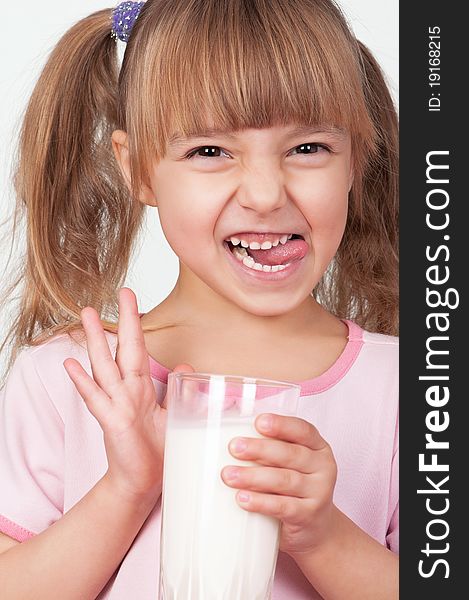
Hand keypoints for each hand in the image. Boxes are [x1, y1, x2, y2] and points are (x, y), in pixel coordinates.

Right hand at [63, 287, 193, 508]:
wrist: (141, 483)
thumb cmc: (154, 450)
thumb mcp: (172, 415)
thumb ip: (176, 390)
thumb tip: (186, 367)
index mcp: (141, 388)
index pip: (138, 348)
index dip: (137, 323)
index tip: (133, 298)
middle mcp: (127, 391)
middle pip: (123, 349)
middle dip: (124, 320)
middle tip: (122, 291)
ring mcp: (117, 405)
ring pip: (105, 366)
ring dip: (96, 341)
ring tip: (86, 315)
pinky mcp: (112, 423)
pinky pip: (96, 399)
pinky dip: (84, 383)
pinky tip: (71, 365)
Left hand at [221, 413, 336, 556]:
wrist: (316, 529)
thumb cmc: (295, 488)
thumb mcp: (291, 464)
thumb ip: (270, 449)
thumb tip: (230, 438)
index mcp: (318, 447)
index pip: (303, 430)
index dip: (281, 424)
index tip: (259, 422)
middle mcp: (322, 467)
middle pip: (290, 454)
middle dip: (259, 449)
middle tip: (234, 447)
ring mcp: (318, 492)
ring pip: (284, 480)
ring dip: (253, 476)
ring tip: (228, 475)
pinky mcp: (308, 516)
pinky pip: (283, 507)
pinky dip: (261, 502)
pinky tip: (242, 499)